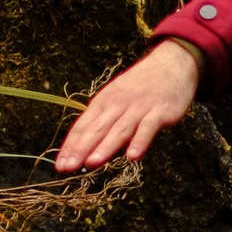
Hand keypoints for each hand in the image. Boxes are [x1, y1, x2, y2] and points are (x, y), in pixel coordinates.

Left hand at [54, 39, 200, 173]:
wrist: (171, 64)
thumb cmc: (140, 87)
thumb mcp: (116, 98)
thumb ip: (102, 122)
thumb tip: (85, 147)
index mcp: (103, 102)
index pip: (83, 126)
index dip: (71, 146)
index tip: (60, 165)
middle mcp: (118, 104)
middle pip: (97, 129)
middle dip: (81, 149)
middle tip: (67, 167)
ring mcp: (139, 108)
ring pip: (119, 129)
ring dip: (105, 147)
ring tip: (92, 163)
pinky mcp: (160, 111)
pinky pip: (148, 128)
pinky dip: (140, 141)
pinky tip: (132, 156)